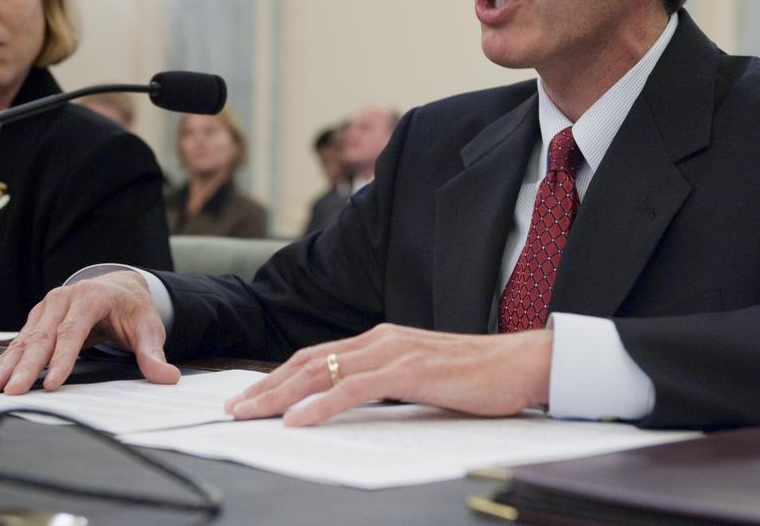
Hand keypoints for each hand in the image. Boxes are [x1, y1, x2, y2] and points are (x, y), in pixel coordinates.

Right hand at [0, 270, 179, 394]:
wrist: (119, 287)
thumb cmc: (132, 309)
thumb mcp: (148, 328)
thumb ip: (153, 353)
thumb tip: (168, 377)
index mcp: (90, 297)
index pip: (73, 331)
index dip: (62, 358)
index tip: (52, 383)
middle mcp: (62, 299)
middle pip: (42, 336)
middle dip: (25, 367)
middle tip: (11, 392)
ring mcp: (46, 308)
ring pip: (24, 340)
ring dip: (5, 366)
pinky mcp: (36, 319)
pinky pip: (17, 343)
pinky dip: (1, 362)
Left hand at [223, 323, 551, 425]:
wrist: (525, 363)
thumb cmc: (480, 376)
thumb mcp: (423, 378)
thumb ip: (388, 384)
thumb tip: (353, 406)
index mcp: (382, 340)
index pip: (317, 357)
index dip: (279, 377)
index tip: (251, 397)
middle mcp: (382, 339)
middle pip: (309, 361)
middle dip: (266, 386)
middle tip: (233, 407)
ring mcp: (395, 352)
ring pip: (322, 372)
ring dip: (280, 395)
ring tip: (251, 413)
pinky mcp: (411, 371)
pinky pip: (354, 389)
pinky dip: (320, 404)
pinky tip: (299, 420)